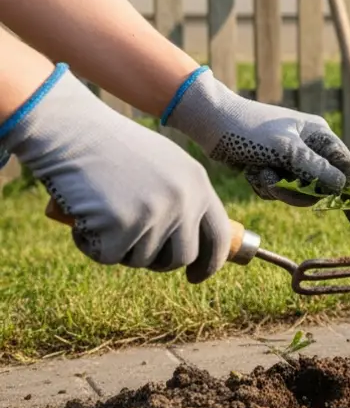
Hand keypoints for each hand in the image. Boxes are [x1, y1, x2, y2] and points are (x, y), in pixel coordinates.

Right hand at [0, 64, 231, 282]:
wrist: (73, 131)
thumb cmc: (113, 148)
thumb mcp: (164, 165)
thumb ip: (182, 197)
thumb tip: (191, 244)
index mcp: (198, 184)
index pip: (217, 235)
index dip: (210, 262)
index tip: (196, 276)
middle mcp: (183, 200)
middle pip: (181, 257)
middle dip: (159, 261)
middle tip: (135, 248)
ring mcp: (154, 214)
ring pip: (141, 259)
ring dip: (120, 246)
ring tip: (104, 212)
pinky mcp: (121, 226)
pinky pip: (109, 257)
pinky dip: (92, 244)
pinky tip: (85, 215)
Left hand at [162, 67, 349, 227]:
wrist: (211, 122)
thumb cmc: (250, 129)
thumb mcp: (286, 150)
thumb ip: (315, 169)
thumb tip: (342, 187)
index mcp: (319, 136)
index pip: (346, 167)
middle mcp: (309, 148)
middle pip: (319, 187)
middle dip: (296, 192)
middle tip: (276, 186)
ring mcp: (290, 159)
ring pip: (296, 192)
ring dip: (276, 188)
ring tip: (259, 174)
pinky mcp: (272, 167)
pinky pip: (277, 190)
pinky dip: (263, 185)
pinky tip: (250, 171)